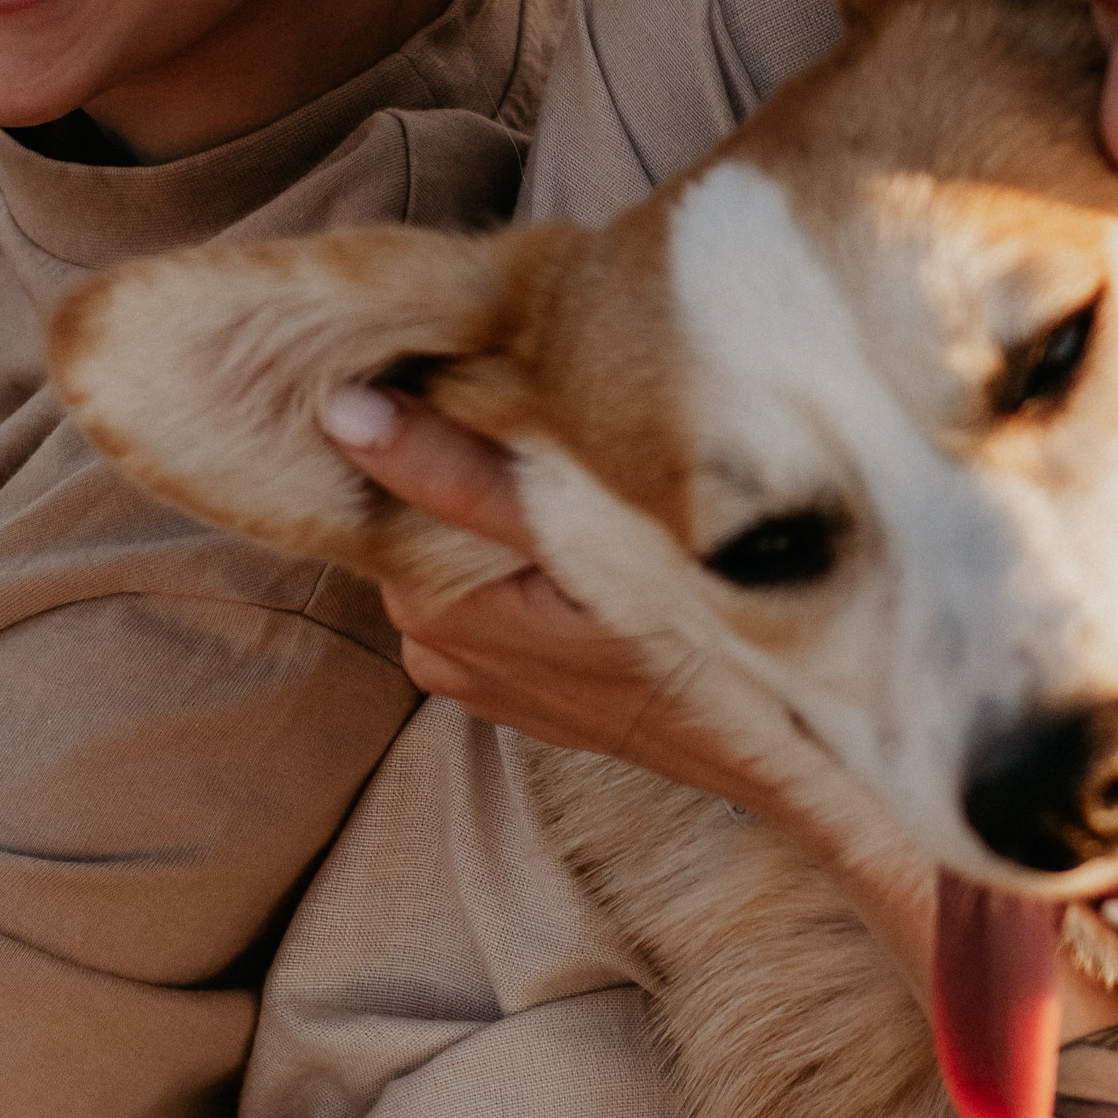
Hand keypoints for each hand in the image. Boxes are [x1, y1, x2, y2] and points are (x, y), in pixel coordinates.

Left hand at [318, 385, 792, 813]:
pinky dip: (531, 557)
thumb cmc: (687, 645)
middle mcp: (436, 652)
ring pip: (466, 554)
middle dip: (467, 466)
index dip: (421, 424)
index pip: (385, 491)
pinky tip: (583, 529)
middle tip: (536, 409)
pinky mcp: (524, 681)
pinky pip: (502, 592)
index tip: (466, 368)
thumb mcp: (578, 544)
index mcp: (429, 614)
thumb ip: (457, 475)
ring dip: (505, 510)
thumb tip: (343, 409)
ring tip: (570, 469)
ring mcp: (480, 673)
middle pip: (423, 522)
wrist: (775, 748)